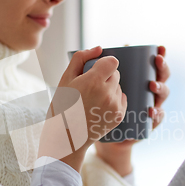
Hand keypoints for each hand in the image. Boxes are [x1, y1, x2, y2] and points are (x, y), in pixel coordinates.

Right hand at [38, 46, 127, 172]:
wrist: (66, 136)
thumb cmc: (62, 106)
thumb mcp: (65, 79)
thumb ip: (81, 58)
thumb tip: (99, 48)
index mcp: (93, 81)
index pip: (112, 61)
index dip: (104, 64)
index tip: (95, 71)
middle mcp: (107, 93)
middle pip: (116, 74)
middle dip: (105, 77)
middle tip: (90, 88)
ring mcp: (114, 106)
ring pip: (118, 87)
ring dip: (109, 89)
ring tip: (93, 100)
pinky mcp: (119, 116)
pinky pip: (121, 99)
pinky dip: (113, 100)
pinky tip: (99, 108)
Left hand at [94, 45, 169, 175]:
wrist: (88, 131)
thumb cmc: (85, 101)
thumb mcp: (82, 80)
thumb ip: (85, 61)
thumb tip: (99, 47)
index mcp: (137, 76)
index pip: (152, 63)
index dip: (159, 54)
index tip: (159, 49)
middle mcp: (146, 89)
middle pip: (162, 75)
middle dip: (163, 67)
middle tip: (158, 60)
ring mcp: (149, 105)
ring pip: (162, 94)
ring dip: (161, 88)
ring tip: (152, 85)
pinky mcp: (147, 122)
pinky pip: (157, 118)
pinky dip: (158, 114)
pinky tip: (151, 111)